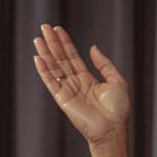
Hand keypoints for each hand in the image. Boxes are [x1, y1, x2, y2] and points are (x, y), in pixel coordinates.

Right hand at [33, 24, 130, 146]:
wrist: (113, 129)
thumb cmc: (118, 110)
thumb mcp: (117, 81)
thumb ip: (104, 64)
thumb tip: (92, 48)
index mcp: (88, 80)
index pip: (73, 58)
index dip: (65, 43)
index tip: (58, 29)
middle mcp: (76, 84)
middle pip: (61, 60)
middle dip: (53, 43)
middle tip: (44, 27)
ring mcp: (68, 92)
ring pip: (54, 68)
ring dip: (46, 53)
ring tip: (38, 38)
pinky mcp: (63, 100)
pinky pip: (51, 82)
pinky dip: (44, 71)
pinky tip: (38, 58)